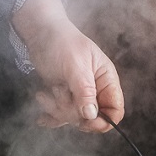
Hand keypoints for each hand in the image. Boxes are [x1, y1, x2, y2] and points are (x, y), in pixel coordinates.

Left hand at [11, 0, 124, 132]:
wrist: (40, 33)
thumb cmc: (62, 42)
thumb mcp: (75, 66)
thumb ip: (85, 91)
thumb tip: (91, 115)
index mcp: (106, 79)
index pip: (115, 109)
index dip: (103, 121)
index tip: (84, 122)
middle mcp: (95, 89)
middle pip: (91, 117)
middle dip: (71, 111)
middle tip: (58, 93)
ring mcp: (78, 94)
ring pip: (74, 117)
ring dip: (57, 110)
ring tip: (46, 93)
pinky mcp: (63, 96)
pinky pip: (61, 115)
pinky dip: (50, 116)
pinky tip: (41, 117)